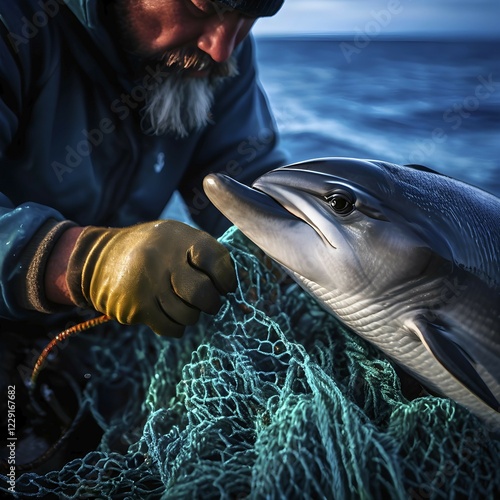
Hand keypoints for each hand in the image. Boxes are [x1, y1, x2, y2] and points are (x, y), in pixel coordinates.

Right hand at [66, 220, 235, 335]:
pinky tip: (169, 314)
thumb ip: (204, 254)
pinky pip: (171, 328)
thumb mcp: (177, 238)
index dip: (226, 277)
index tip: (224, 286)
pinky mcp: (135, 307)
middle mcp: (162, 259)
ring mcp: (147, 284)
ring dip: (192, 315)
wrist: (100, 258)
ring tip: (182, 303)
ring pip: (188, 315)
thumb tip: (235, 286)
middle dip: (212, 303)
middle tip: (209, 302)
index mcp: (178, 238)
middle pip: (203, 293)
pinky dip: (176, 326)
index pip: (215, 259)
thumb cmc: (153, 250)